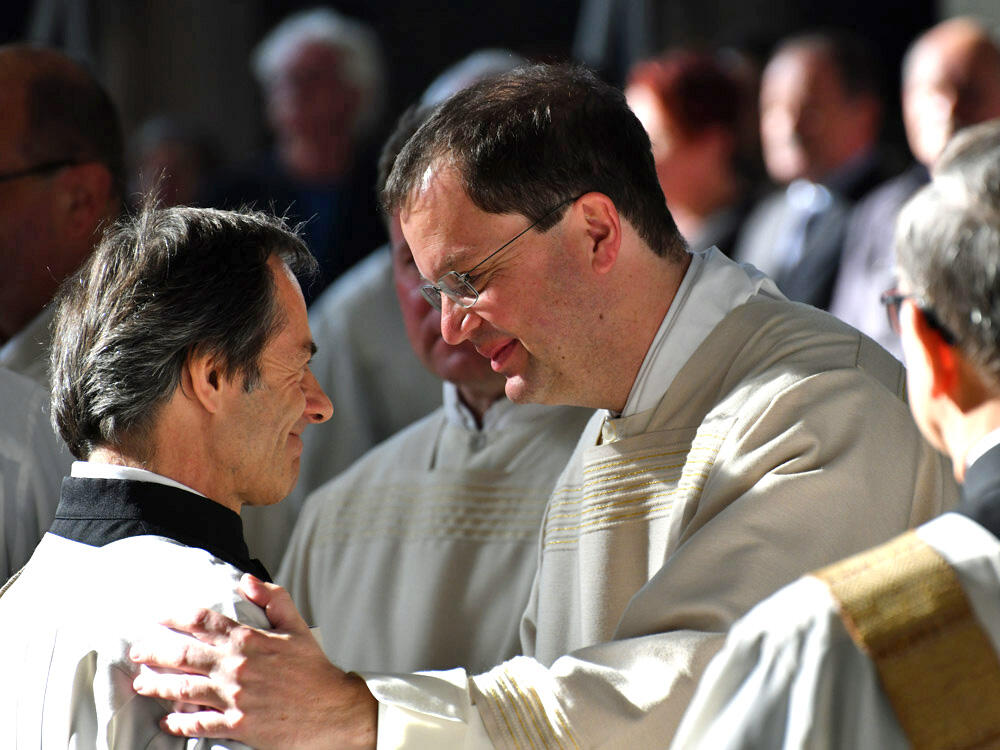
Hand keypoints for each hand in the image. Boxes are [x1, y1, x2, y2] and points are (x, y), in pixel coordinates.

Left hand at [129, 574, 376, 749]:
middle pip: (185, 655)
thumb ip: (273, 599)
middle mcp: (237, 668)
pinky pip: (200, 723)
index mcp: (250, 640)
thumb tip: (247, 580)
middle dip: (156, 651)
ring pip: (185, 689)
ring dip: (158, 685)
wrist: (331, 711)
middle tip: (137, 650)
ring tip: (141, 683)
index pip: (204, 622)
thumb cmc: (314, 670)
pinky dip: (180, 723)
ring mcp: (235, 698)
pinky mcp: (238, 725)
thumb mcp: (297, 627)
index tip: (160, 617)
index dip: (177, 617)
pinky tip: (167, 722)